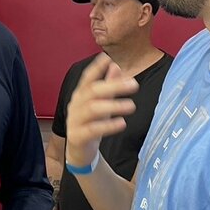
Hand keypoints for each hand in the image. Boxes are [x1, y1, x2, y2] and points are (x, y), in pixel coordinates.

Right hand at [65, 54, 137, 168]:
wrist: (80, 151)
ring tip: (131, 106)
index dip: (96, 68)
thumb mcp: (101, 103)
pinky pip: (92, 129)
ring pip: (92, 109)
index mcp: (80, 95)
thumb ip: (107, 85)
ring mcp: (74, 121)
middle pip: (92, 91)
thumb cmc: (92, 123)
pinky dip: (108, 126)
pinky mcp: (77, 136)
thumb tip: (115, 66)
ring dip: (113, 106)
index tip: (107, 58)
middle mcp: (75, 105)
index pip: (87, 78)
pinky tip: (122, 123)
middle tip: (134, 85)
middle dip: (113, 86)